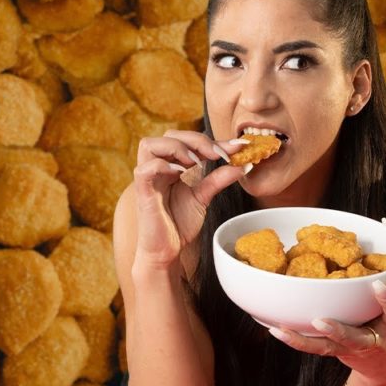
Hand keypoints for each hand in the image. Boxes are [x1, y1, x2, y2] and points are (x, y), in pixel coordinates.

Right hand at [132, 130, 248, 268]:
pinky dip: (163, 165)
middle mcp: (157, 167)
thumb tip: (242, 165)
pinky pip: (144, 169)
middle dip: (196, 140)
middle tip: (218, 155)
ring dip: (177, 147)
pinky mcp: (142, 193)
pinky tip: (181, 172)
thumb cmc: (179, 223)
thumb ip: (218, 179)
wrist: (167, 251)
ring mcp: (148, 179)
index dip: (212, 140)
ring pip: (149, 144)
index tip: (238, 146)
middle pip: (169, 134)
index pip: (186, 140)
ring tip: (197, 162)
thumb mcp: (204, 196)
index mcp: (170, 165)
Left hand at [269, 279, 385, 385]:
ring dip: (303, 341)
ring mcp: (350, 349)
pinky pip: (314, 347)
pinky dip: (295, 339)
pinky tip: (276, 329)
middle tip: (320, 321)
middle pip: (354, 339)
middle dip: (338, 331)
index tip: (378, 285)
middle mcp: (371, 341)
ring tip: (282, 330)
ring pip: (326, 348)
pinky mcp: (334, 352)